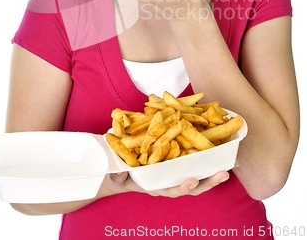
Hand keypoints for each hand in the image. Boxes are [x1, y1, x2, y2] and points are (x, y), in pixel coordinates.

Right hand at [100, 170, 229, 198]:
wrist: (118, 171)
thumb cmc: (117, 173)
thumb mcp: (115, 174)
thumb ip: (117, 174)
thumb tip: (120, 173)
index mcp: (154, 185)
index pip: (170, 190)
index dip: (181, 187)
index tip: (192, 180)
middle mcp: (166, 182)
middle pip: (190, 186)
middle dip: (207, 182)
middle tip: (223, 174)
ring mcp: (172, 174)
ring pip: (195, 177)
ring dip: (211, 173)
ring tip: (227, 167)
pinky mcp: (175, 163)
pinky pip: (192, 164)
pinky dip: (204, 161)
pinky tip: (216, 152)